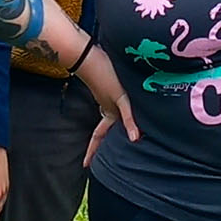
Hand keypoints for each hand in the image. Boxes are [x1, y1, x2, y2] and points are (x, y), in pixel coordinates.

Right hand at [75, 45, 137, 167]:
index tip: (85, 165)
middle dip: (103, 141)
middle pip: (104, 128)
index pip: (99, 136)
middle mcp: (107, 105)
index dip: (93, 151)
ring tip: (119, 132)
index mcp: (109, 111)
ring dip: (113, 123)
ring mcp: (106, 96)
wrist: (90, 55)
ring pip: (109, 114)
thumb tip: (135, 140)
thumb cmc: (105, 76)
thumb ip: (128, 117)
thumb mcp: (120, 98)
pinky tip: (124, 103)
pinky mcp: (109, 85)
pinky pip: (114, 102)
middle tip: (103, 155)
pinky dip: (119, 108)